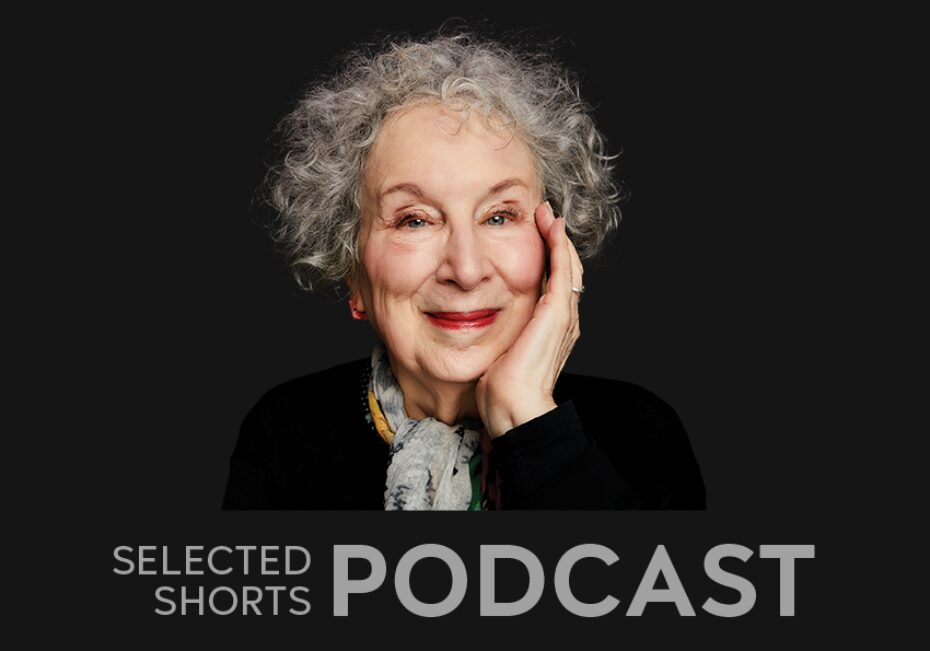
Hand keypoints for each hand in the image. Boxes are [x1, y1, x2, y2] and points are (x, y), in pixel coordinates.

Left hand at [475, 200, 584, 437]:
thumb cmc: (500, 388)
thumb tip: (472, 322)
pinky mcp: (557, 313)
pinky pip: (563, 270)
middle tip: (543, 215)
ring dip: (558, 236)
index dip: (546, 257)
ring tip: (547, 214)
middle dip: (554, 240)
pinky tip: (552, 226)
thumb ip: (495, 332)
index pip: (553, 282)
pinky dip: (559, 245)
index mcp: (550, 328)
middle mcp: (563, 319)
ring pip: (568, 265)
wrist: (514, 406)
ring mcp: (563, 316)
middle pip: (565, 269)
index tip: (533, 235)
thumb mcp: (496, 350)